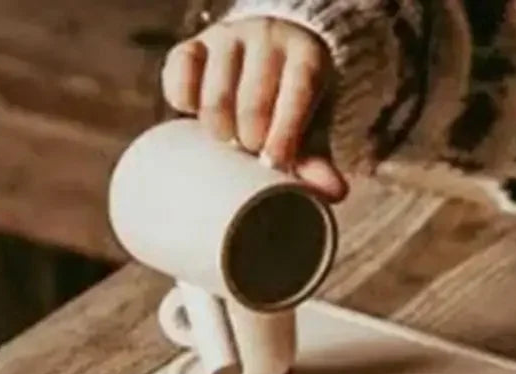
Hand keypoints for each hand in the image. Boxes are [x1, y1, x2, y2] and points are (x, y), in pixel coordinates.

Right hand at [161, 17, 347, 201]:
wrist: (266, 63)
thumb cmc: (291, 105)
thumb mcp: (311, 128)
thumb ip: (318, 161)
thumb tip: (335, 193)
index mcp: (306, 56)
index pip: (298, 90)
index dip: (286, 131)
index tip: (273, 162)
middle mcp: (268, 38)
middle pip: (254, 99)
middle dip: (250, 138)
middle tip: (251, 152)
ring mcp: (228, 38)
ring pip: (215, 93)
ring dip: (219, 128)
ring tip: (228, 140)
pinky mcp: (193, 44)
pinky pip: (180, 73)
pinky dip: (184, 101)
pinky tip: (194, 115)